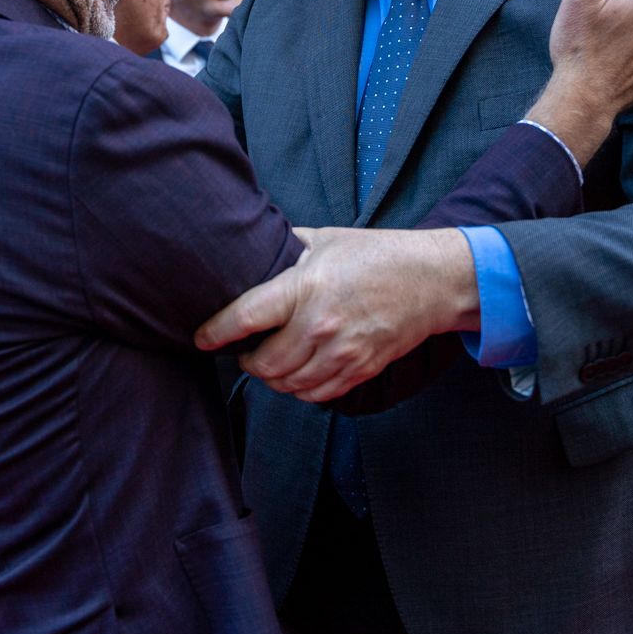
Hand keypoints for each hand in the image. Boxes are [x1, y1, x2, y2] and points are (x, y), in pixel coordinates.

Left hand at [195, 227, 477, 402]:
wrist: (431, 280)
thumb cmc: (377, 255)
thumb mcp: (325, 239)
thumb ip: (287, 247)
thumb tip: (255, 246)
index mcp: (306, 288)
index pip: (246, 317)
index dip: (216, 332)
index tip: (201, 338)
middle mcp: (321, 325)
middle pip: (264, 363)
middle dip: (246, 361)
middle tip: (241, 352)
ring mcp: (342, 352)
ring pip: (288, 384)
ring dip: (272, 379)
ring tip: (267, 363)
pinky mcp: (360, 369)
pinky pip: (318, 394)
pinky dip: (300, 389)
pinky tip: (296, 374)